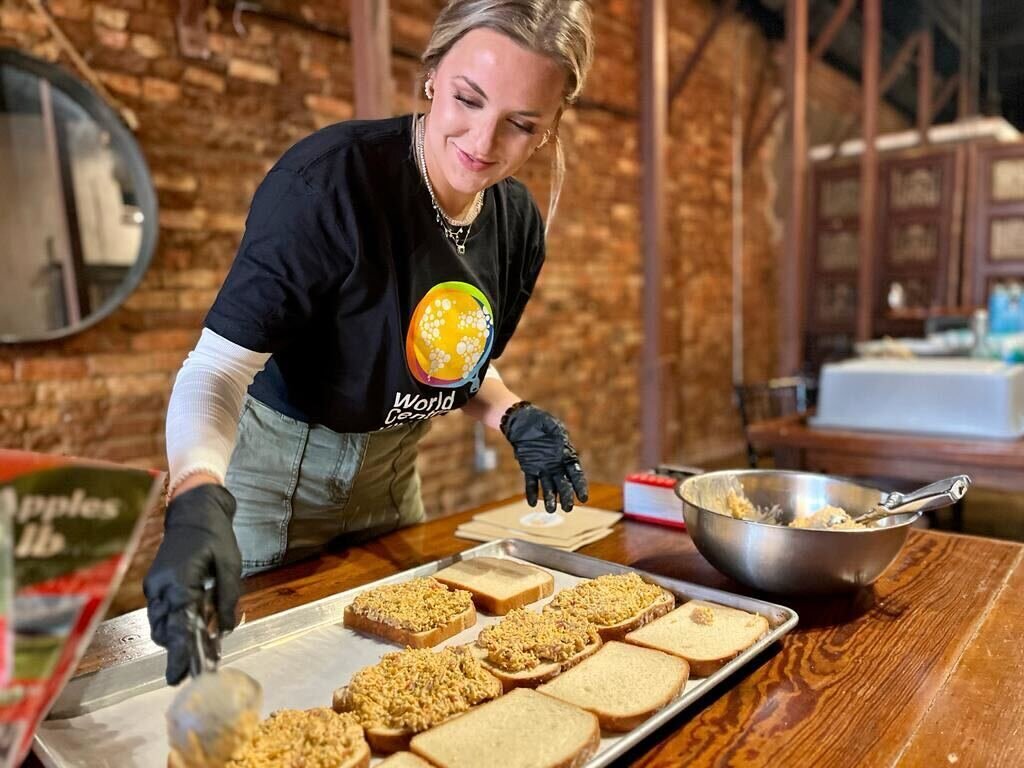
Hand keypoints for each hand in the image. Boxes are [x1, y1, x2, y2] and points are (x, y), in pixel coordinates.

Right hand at [143, 484, 241, 684]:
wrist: (193, 510)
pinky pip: (161, 614)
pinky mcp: (155, 586)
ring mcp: (154, 587)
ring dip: (177, 639)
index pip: (179, 625)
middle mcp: (160, 587)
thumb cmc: (214, 535)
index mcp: (179, 580)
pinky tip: (195, 626)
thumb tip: (224, 630)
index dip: (182, 652)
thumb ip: (228, 597)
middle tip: (198, 668)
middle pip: (166, 631)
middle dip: (180, 652)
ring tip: (202, 648)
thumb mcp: (230, 564)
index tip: (181, 676)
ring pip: (160, 625)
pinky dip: (174, 625)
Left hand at [501, 402, 588, 512]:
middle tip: (568, 508)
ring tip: (550, 510)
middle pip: (563, 484)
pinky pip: (531, 483)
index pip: (576, 473)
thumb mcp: (550, 424)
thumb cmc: (538, 420)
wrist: (521, 421)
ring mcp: (543, 468)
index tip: (583, 498)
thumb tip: (563, 442)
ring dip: (550, 498)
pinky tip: (532, 503)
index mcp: (566, 455)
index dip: (580, 486)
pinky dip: (531, 493)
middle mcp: (556, 465)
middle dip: (566, 497)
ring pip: (548, 487)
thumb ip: (557, 433)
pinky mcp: (529, 468)